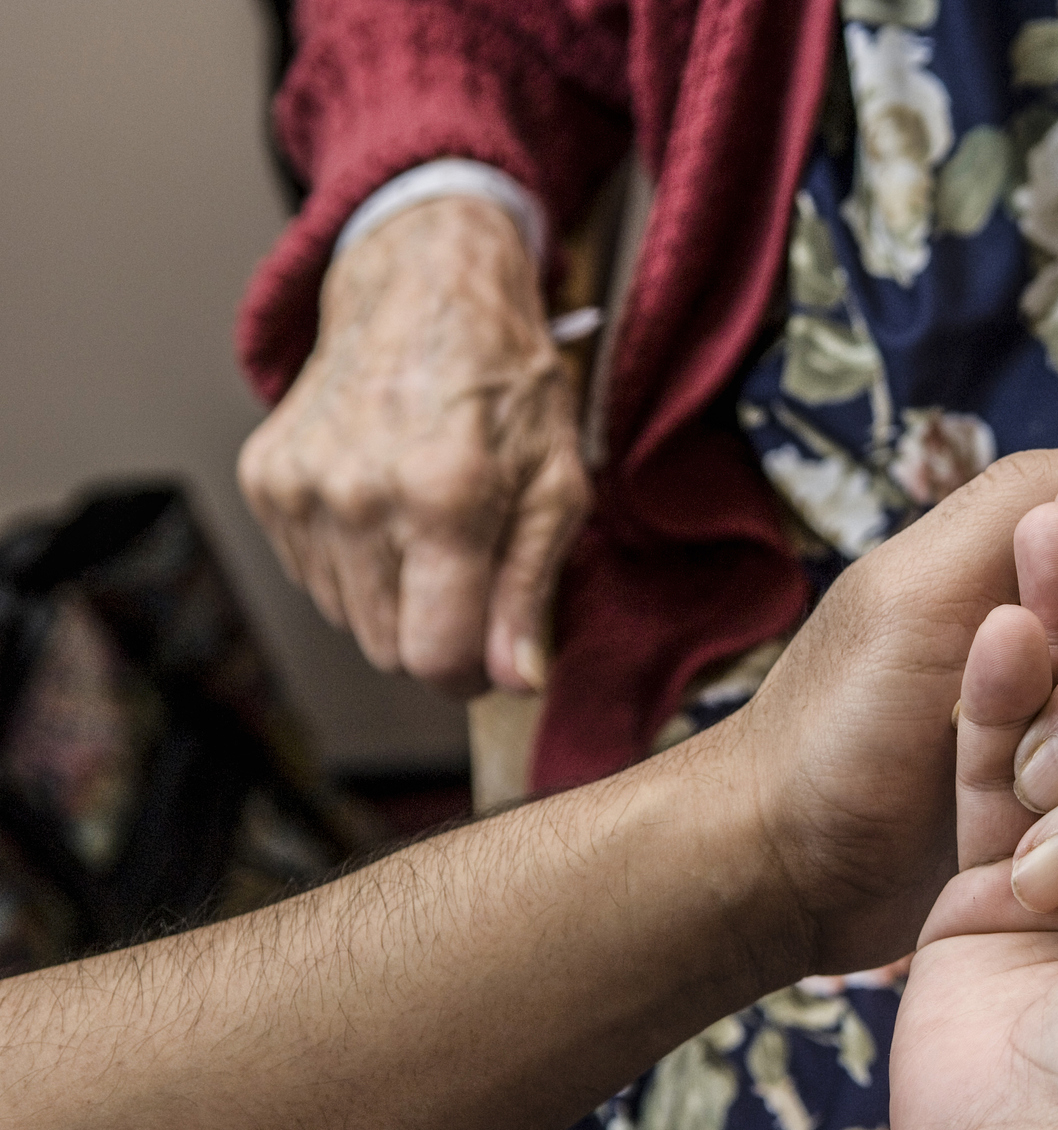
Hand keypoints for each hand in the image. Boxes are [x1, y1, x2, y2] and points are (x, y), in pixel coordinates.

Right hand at [237, 196, 585, 695]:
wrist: (423, 288)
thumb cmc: (505, 384)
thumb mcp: (558, 482)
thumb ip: (531, 589)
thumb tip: (516, 681)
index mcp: (442, 497)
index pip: (432, 656)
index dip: (468, 674)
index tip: (490, 655)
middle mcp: (356, 495)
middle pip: (388, 649)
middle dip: (436, 631)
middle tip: (470, 568)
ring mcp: (299, 487)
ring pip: (348, 619)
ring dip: (393, 596)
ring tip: (429, 523)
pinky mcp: (265, 479)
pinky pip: (312, 575)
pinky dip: (352, 561)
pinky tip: (385, 504)